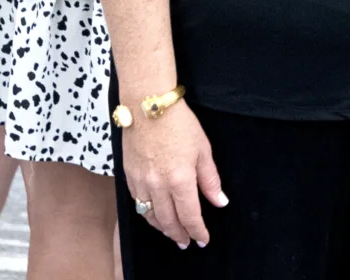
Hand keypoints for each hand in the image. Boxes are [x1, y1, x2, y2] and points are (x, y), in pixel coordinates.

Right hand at [122, 99, 227, 248]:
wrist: (148, 106)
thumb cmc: (179, 123)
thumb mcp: (203, 149)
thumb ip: (210, 179)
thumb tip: (219, 202)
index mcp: (180, 179)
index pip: (190, 215)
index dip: (197, 230)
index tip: (203, 239)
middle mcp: (158, 186)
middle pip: (168, 221)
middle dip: (179, 234)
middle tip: (186, 242)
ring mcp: (141, 183)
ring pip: (150, 216)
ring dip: (163, 228)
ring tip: (172, 233)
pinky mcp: (129, 177)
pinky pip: (137, 204)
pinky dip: (147, 215)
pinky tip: (154, 215)